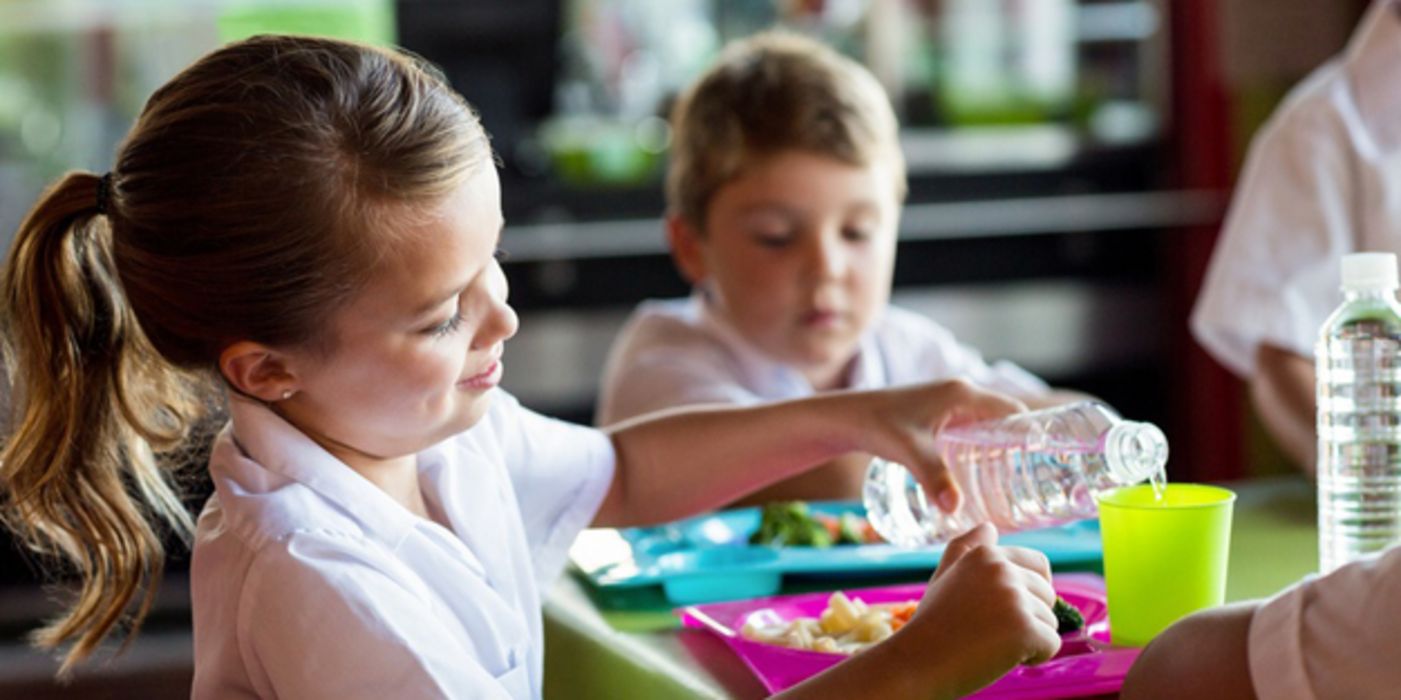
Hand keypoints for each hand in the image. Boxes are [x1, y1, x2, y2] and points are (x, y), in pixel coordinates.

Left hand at [859, 379, 1024, 512]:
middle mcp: (960, 394)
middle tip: (1036, 481)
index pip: (1013, 410)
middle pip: (1006, 419)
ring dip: (1003, 448)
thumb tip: (956, 508)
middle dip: (1021, 447)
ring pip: (989, 426)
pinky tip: (986, 474)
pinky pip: (973, 429)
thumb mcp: (909, 452)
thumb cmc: (876, 426)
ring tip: (1018, 483)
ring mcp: (949, 404)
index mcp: (963, 394)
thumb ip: (933, 478)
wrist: (846, 418)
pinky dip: (984, 447)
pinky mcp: (937, 416)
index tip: (1048, 461)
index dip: (1033, 433)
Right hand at [899, 524, 1061, 696]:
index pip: (1039, 566)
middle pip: (1048, 595)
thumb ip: (966, 548)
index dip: (1028, 592)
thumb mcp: (946, 576)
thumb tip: (989, 527)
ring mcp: (1013, 597)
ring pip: (1050, 620)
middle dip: (1028, 617)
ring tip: (990, 644)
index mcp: (985, 553)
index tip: (999, 610)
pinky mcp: (1023, 628)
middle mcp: (1001, 568)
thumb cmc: (934, 625)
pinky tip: (1001, 658)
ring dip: (1029, 639)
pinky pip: (1051, 644)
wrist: (918, 663)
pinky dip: (1034, 657)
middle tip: (989, 631)